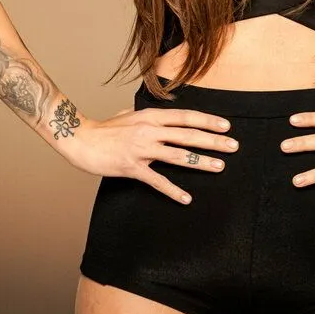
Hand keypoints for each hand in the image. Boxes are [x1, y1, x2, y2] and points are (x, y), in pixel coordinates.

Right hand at [68, 106, 239, 203]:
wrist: (80, 139)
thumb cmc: (104, 129)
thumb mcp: (128, 115)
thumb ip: (143, 116)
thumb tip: (151, 115)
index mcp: (151, 116)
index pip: (186, 117)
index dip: (208, 121)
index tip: (226, 126)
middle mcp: (150, 131)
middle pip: (188, 135)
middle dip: (213, 141)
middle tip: (234, 146)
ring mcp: (142, 149)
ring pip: (178, 156)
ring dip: (201, 162)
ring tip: (220, 167)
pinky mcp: (133, 168)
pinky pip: (157, 181)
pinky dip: (173, 191)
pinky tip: (186, 198)